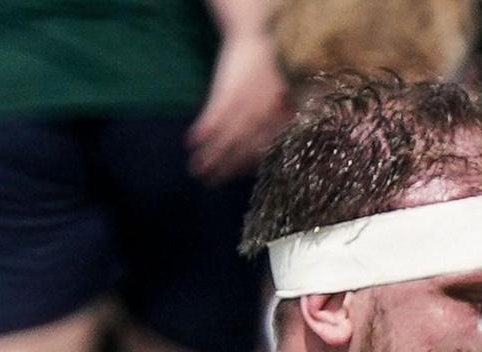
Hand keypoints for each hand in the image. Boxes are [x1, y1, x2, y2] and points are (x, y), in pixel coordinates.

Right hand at [185, 34, 288, 182]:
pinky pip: (214, 114)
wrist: (259, 39)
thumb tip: (284, 143)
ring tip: (196, 170)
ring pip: (226, 137)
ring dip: (210, 155)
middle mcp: (262, 117)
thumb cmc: (275, 69)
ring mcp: (244, 105)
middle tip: (211, 183)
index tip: (238, 176)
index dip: (250, 164)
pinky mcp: (227, 91)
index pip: (265, 149)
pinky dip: (204, 128)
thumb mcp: (290, 96)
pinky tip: (191, 141)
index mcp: (279, 119)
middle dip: (226, 167)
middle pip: (243, 148)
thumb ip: (287, 120)